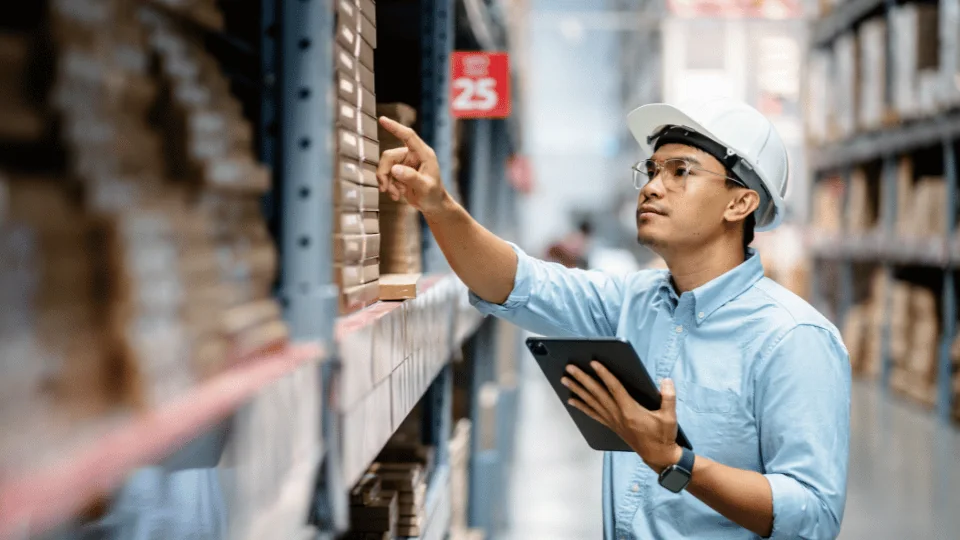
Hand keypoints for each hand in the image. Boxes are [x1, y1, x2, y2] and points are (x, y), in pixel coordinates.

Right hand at [376, 117, 447, 216]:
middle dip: (384, 173)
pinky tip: (396, 194)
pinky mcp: (399, 171)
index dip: (395, 127)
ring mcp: (405, 163)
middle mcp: (413, 155)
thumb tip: (395, 169)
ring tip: (395, 194)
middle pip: (389, 156)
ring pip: (385, 166)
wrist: (433, 205)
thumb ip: (411, 177)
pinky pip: (386, 174)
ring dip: (386, 181)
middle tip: (385, 188)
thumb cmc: (433, 195)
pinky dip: (388, 186)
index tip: (382, 120)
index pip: (408, 136)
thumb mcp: (425, 187)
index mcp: (423, 154)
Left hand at [561, 362, 681, 472]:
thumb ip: (668, 397)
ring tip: (565, 380)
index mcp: (630, 410)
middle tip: (570, 368)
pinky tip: (572, 400)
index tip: (593, 363)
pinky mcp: (611, 425)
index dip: (604, 374)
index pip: (614, 387)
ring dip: (577, 390)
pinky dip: (581, 406)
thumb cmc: (663, 436)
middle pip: (597, 393)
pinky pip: (593, 413)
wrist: (657, 456)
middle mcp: (617, 415)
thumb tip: (666, 380)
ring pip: (591, 402)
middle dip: (582, 379)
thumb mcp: (670, 416)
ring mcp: (612, 420)